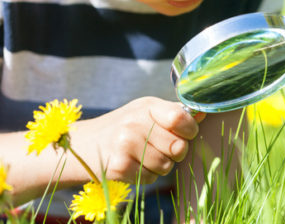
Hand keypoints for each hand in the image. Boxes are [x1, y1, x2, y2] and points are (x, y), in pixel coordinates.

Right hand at [71, 97, 205, 183]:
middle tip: (159, 148)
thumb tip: (203, 112)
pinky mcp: (118, 166)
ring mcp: (125, 144)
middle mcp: (135, 122)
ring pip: (166, 166)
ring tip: (142, 156)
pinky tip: (131, 165)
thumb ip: (173, 114)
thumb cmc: (121, 128)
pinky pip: (150, 178)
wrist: (81, 146)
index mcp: (146, 106)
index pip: (180, 118)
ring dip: (159, 166)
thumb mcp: (145, 113)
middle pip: (178, 147)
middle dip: (175, 153)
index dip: (189, 130)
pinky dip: (145, 176)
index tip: (184, 134)